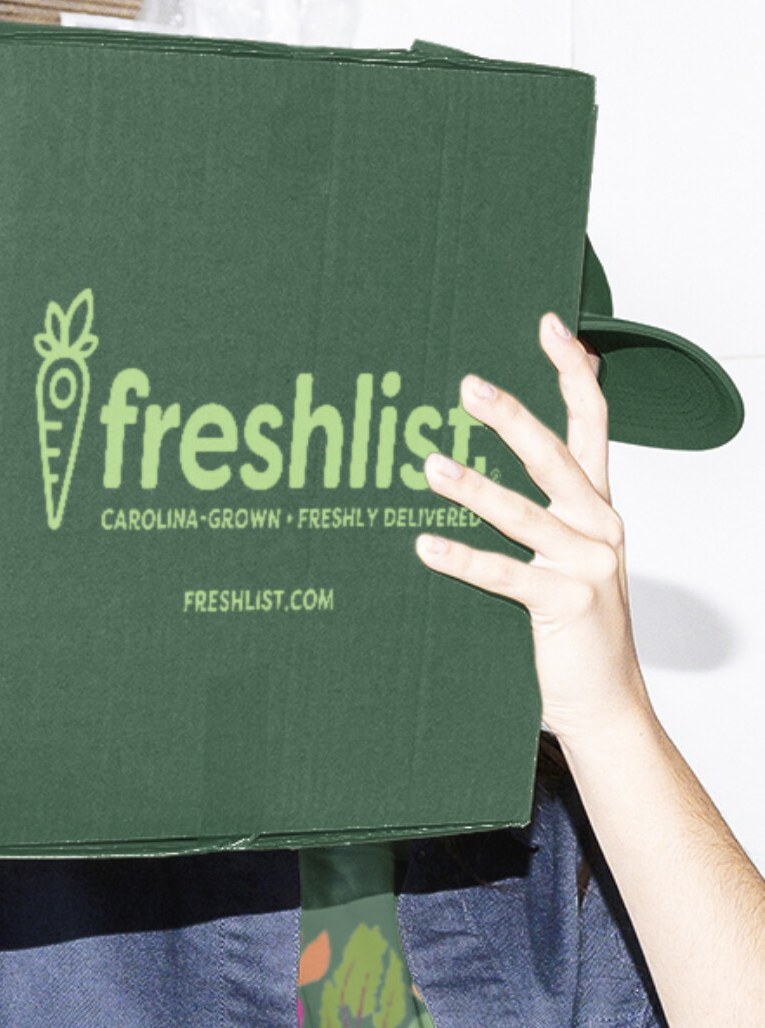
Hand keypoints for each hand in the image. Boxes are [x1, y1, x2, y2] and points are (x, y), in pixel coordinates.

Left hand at [414, 311, 651, 744]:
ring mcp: (588, 564)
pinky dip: (462, 559)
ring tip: (428, 464)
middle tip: (466, 386)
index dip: (572, 371)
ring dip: (472, 486)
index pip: (592, 421)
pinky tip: (424, 546)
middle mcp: (599, 525)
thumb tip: (461, 467)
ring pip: (524, 512)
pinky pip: (506, 575)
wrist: (603, 700)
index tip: (547, 327)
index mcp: (598, 506)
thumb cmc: (572, 626)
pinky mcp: (567, 604)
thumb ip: (532, 513)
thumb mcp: (559, 557)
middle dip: (511, 416)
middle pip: (555, 455)